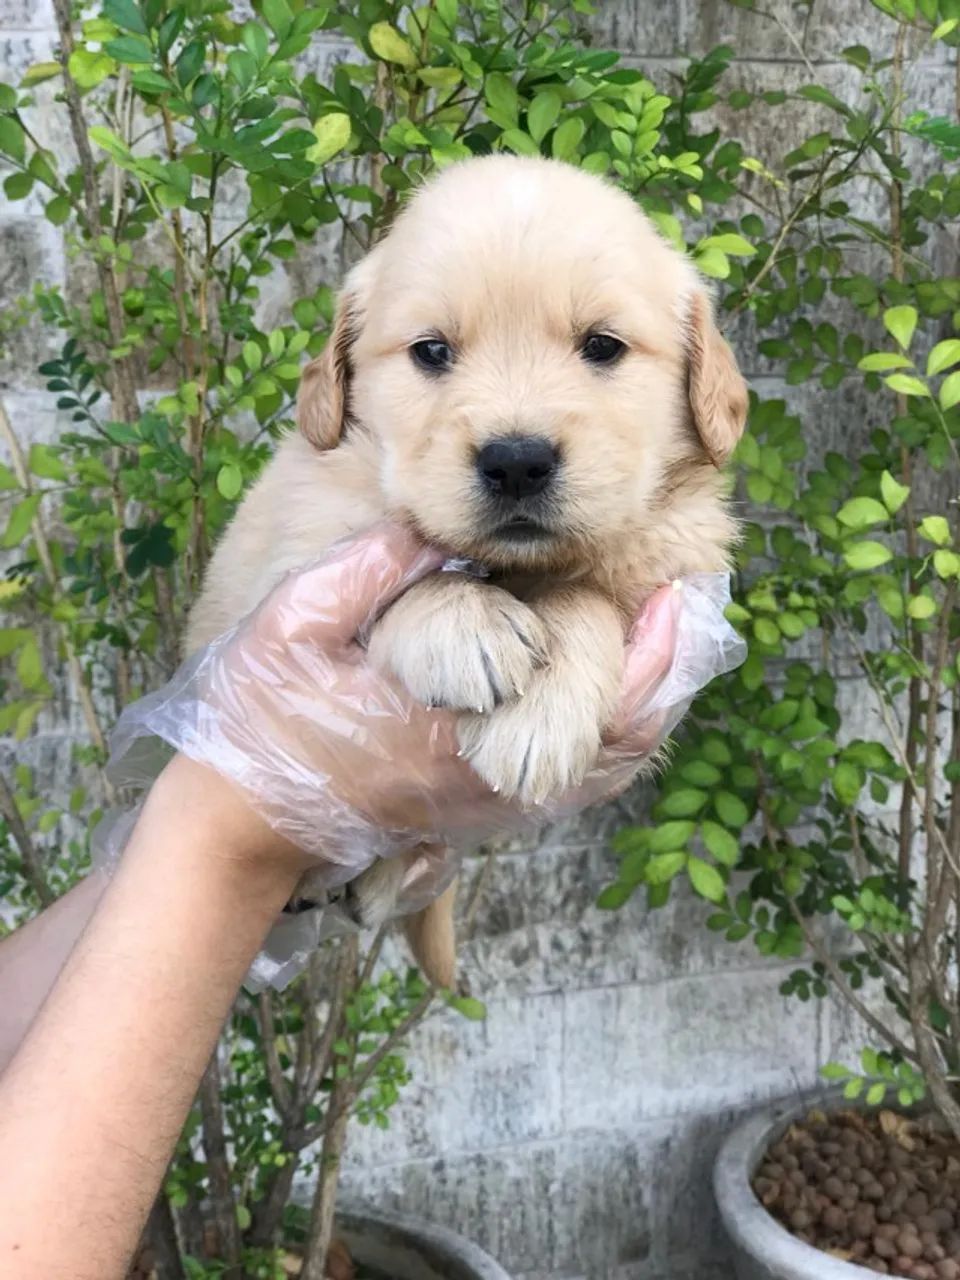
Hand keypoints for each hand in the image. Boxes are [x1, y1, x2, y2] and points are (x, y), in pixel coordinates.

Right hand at [109, 526, 731, 896]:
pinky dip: (611, 736)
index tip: (678, 590)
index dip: (649, 647)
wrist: (239, 827)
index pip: (587, 697)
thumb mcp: (295, 623)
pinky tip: (610, 687)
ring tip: (667, 637)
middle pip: (622, 740)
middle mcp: (489, 775)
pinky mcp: (479, 815)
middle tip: (694, 605)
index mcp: (456, 724)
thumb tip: (436, 529)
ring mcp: (488, 804)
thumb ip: (370, 570)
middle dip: (670, 671)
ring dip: (646, 703)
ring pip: (606, 768)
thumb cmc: (259, 721)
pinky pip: (575, 784)